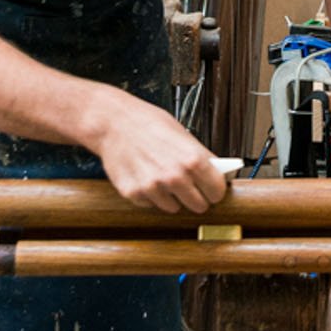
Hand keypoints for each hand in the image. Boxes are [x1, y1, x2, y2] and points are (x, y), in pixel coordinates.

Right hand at [92, 90, 227, 215]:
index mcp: (192, 159)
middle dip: (197, 197)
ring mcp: (154, 188)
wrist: (113, 122)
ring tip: (163, 178)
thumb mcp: (182, 134)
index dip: (216, 190)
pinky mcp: (134, 194)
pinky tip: (146, 177)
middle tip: (190, 188)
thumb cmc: (147, 122)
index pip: (217, 191)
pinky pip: (151, 204)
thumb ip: (199, 157)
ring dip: (172, 198)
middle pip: (199, 206)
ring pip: (174, 208)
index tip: (212, 190)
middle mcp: (174, 177)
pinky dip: (151, 196)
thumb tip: (215, 174)